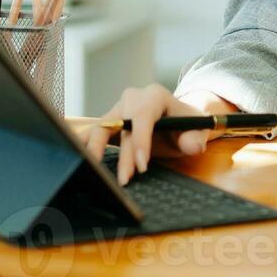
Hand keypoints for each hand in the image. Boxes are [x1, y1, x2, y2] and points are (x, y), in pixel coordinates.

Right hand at [83, 84, 237, 184]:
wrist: (177, 117)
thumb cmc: (186, 124)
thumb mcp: (199, 129)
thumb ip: (196, 138)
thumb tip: (191, 146)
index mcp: (154, 95)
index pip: (143, 116)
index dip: (140, 140)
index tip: (142, 166)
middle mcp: (132, 99)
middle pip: (119, 125)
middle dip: (121, 155)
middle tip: (124, 180)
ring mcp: (117, 110)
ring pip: (100, 128)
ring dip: (96, 151)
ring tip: (93, 172)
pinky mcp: (107, 122)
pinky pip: (91, 132)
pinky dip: (84, 145)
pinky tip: (77, 158)